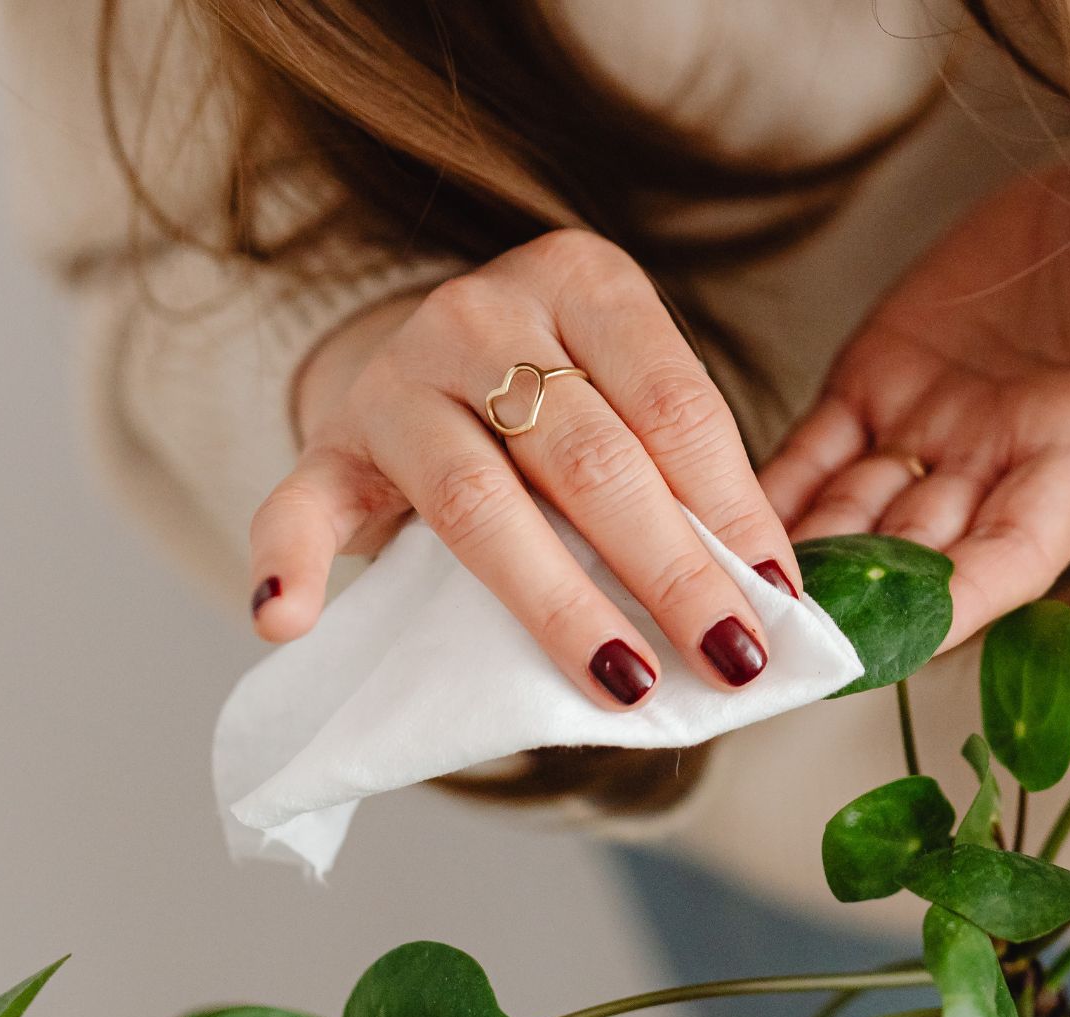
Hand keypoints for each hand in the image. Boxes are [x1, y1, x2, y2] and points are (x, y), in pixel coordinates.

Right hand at [249, 230, 799, 709]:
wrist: (428, 358)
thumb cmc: (561, 397)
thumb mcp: (628, 398)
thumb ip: (682, 474)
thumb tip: (774, 603)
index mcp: (583, 284)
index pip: (674, 405)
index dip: (735, 510)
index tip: (781, 603)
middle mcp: (484, 315)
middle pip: (590, 458)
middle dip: (671, 571)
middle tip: (730, 658)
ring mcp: (397, 378)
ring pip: (479, 501)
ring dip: (558, 603)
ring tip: (624, 680)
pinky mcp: (329, 444)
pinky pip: (299, 506)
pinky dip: (288, 562)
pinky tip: (287, 620)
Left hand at [759, 154, 1069, 648]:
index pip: (1017, 551)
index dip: (964, 599)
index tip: (905, 641)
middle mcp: (1000, 463)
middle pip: (922, 557)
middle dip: (859, 607)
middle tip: (789, 644)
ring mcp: (934, 432)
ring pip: (857, 516)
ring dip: (802, 562)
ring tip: (736, 597)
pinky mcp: (878, 385)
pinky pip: (817, 452)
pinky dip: (773, 490)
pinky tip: (718, 523)